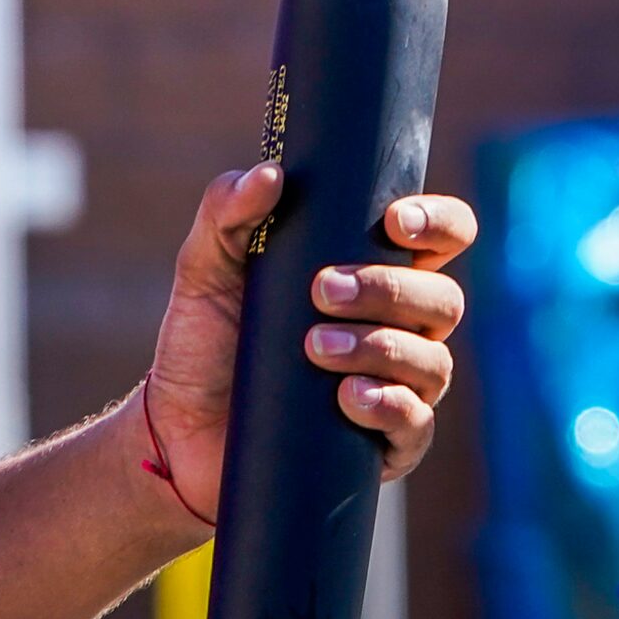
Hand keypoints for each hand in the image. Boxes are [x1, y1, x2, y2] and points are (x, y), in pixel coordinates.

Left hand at [139, 164, 475, 523]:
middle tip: (320, 290)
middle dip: (388, 288)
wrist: (177, 429)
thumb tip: (271, 173)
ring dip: (379, 346)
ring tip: (315, 347)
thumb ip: (227, 211)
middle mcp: (399, 327)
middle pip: (442, 298)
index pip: (440, 236)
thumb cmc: (204, 340)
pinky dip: (388, 406)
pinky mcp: (384, 445)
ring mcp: (397, 387)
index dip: (436, 221)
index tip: (392, 221)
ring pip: (432, 361)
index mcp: (371, 271)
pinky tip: (348, 397)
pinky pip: (415, 426)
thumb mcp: (204, 267)